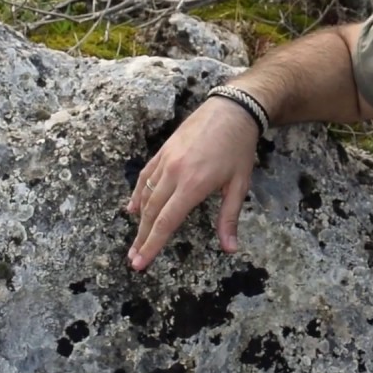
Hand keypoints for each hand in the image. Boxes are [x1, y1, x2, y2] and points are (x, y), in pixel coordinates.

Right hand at [126, 97, 258, 270]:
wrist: (231, 110)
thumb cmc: (239, 148)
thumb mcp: (239, 184)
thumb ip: (229, 217)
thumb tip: (230, 249)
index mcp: (193, 184)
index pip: (166, 222)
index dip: (152, 245)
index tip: (140, 263)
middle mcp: (174, 173)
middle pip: (151, 213)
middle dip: (141, 239)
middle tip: (133, 260)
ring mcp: (166, 160)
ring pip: (146, 195)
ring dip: (139, 221)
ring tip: (135, 241)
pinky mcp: (163, 151)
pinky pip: (146, 176)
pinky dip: (138, 194)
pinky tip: (133, 208)